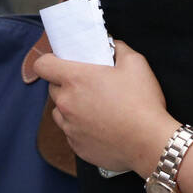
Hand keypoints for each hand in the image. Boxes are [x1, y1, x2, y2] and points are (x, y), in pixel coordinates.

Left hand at [33, 41, 179, 176]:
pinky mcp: (77, 146)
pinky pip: (71, 132)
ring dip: (71, 107)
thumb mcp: (136, 63)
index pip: (42, 65)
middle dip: (66, 84)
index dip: (49, 61)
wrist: (149, 142)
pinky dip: (81, 127)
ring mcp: (69, 127)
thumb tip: (111, 45)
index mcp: (75, 79)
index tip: (61, 62)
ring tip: (95, 108)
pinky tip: (102, 126)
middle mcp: (66, 103)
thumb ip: (118, 48)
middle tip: (89, 85)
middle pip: (52, 88)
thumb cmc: (142, 102)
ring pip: (60, 112)